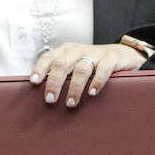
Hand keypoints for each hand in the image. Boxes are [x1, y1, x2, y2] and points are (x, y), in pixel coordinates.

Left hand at [30, 42, 145, 108]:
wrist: (120, 54)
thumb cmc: (91, 64)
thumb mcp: (73, 65)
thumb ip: (61, 75)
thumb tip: (42, 97)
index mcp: (65, 51)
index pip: (48, 57)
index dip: (40, 69)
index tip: (34, 82)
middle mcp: (77, 50)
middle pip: (61, 64)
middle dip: (54, 83)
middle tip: (50, 100)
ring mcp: (94, 54)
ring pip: (80, 69)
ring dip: (74, 87)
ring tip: (70, 103)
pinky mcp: (110, 59)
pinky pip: (102, 69)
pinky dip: (97, 82)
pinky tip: (92, 93)